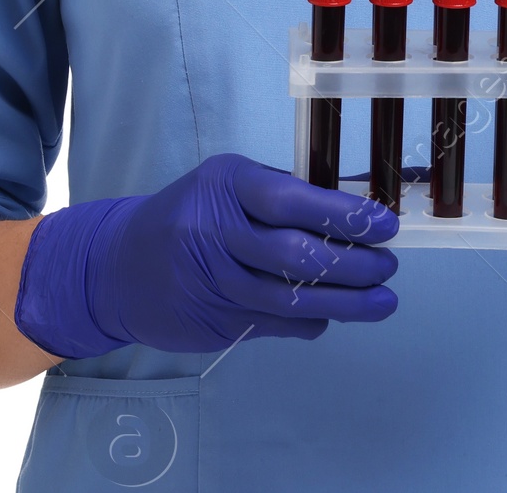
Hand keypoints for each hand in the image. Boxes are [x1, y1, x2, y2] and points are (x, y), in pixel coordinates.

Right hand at [15, 154, 399, 357]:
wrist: (117, 266)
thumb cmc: (190, 212)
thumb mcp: (225, 184)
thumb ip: (279, 194)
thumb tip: (352, 211)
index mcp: (225, 186)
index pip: (291, 201)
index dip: (342, 215)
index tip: (384, 225)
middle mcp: (216, 233)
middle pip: (296, 255)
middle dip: (353, 264)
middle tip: (389, 266)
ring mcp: (213, 283)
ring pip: (290, 298)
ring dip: (345, 303)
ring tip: (383, 301)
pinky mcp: (214, 323)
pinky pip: (275, 324)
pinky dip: (310, 321)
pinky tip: (333, 315)